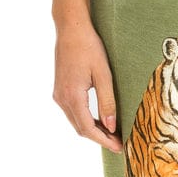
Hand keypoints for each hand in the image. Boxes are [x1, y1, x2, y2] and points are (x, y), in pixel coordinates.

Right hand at [53, 23, 123, 150]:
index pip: (88, 129)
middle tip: (118, 143)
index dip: (104, 140)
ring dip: (93, 129)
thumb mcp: (103, 74)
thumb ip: (107, 102)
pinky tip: (99, 119)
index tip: (118, 147)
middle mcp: (62, 99)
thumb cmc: (89, 47)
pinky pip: (73, 112)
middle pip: (80, 128)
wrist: (71, 29)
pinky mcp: (59, 90)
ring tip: (112, 133)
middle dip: (99, 138)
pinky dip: (86, 119)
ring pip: (76, 121)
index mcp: (72, 96)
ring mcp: (58, 95)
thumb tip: (110, 126)